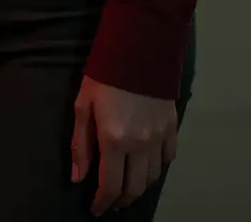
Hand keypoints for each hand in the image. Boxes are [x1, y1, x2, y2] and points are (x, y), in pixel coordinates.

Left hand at [71, 76, 176, 214]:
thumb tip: (78, 178)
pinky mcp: (172, 125)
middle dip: (121, 200)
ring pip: (153, 177)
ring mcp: (159, 136)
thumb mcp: (83, 104)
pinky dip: (158, 168)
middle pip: (134, 188)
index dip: (102, 203)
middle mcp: (140, 144)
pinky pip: (168, 158)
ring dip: (139, 187)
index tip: (96, 209)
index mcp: (114, 139)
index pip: (111, 186)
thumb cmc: (104, 73)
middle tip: (111, 201)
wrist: (139, 44)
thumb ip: (81, 144)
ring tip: (128, 186)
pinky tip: (147, 165)